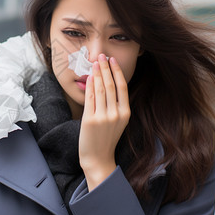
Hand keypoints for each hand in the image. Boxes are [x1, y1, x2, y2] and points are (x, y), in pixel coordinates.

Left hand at [79, 54, 130, 190]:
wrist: (98, 158)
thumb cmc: (106, 138)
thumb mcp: (117, 121)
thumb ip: (115, 104)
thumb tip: (107, 82)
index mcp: (125, 113)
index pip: (122, 87)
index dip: (117, 71)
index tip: (112, 60)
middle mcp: (116, 114)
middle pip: (111, 85)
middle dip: (105, 68)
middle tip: (102, 56)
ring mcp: (103, 117)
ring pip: (100, 89)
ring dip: (97, 73)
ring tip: (95, 63)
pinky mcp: (90, 120)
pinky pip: (90, 98)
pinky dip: (89, 86)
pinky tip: (89, 77)